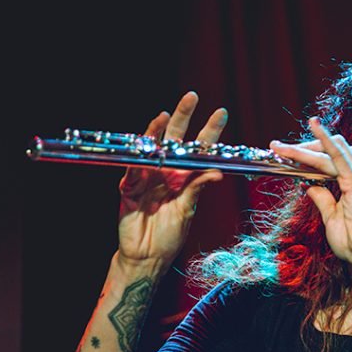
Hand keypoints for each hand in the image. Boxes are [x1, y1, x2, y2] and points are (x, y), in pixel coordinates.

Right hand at [117, 91, 226, 266]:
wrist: (147, 256)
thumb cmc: (170, 235)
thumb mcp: (187, 211)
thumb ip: (198, 189)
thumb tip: (217, 174)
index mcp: (184, 177)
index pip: (199, 149)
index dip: (209, 131)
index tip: (221, 112)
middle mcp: (167, 172)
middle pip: (174, 138)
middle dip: (182, 117)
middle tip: (192, 96)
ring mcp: (147, 177)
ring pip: (152, 148)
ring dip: (157, 131)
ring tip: (164, 114)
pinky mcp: (129, 188)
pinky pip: (133, 170)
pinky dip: (138, 160)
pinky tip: (145, 148)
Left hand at [270, 118, 351, 276]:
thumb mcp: (331, 218)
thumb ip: (322, 199)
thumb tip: (310, 186)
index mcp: (350, 183)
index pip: (328, 159)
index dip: (306, 155)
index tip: (284, 156)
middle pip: (327, 150)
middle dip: (302, 148)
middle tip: (278, 149)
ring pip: (328, 151)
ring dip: (303, 147)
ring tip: (281, 148)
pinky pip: (338, 154)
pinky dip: (325, 139)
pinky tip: (314, 126)